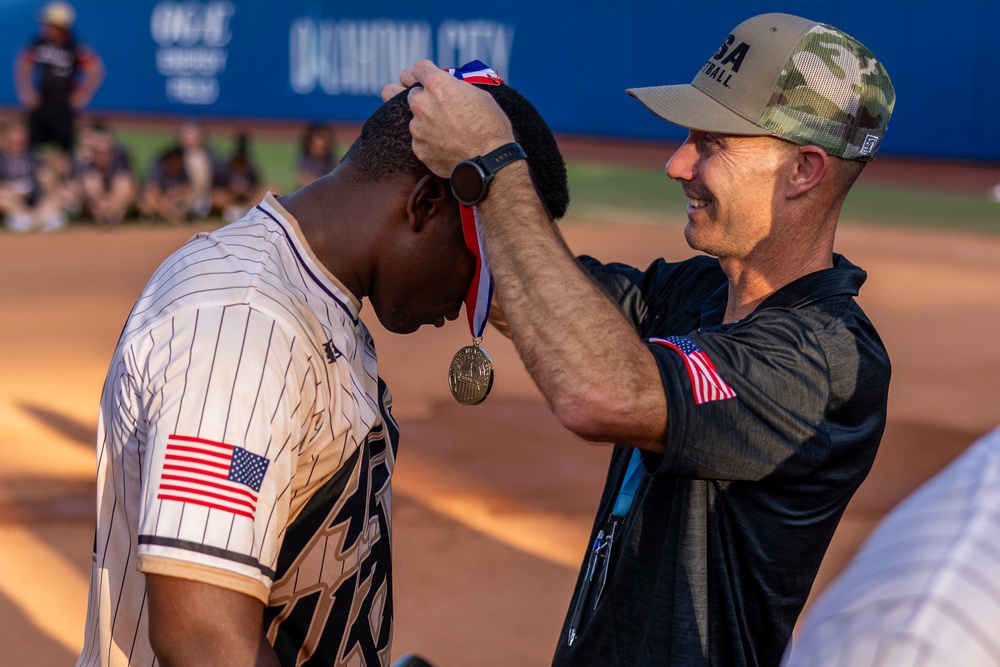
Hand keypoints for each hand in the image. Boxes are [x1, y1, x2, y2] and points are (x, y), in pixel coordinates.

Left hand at [387, 60, 515, 177]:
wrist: (489, 161)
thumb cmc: (491, 127)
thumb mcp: (479, 96)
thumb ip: (456, 88)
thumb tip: (450, 88)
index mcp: (438, 85)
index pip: (417, 69)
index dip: (418, 73)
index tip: (417, 78)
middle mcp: (422, 104)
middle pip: (407, 93)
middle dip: (420, 98)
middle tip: (433, 106)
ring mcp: (417, 128)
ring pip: (413, 119)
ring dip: (424, 122)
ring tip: (445, 131)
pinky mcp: (418, 148)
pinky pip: (419, 140)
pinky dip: (428, 141)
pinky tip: (445, 145)